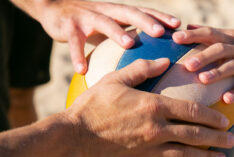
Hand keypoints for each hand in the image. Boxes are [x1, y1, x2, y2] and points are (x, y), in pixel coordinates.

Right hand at [30, 0, 180, 73]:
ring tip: (129, 44)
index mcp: (118, 13)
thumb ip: (128, 37)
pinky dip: (77, 55)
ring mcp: (87, 17)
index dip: (160, 17)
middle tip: (159, 32)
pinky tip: (81, 70)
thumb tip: (152, 58)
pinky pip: (74, 42)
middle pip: (129, 13)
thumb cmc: (89, 23)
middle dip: (145, 21)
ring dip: (116, 33)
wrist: (54, 10)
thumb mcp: (110, 27)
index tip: (179, 25)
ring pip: (103, 23)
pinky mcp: (68, 26)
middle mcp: (106, 12)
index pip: (143, 12)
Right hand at [64, 58, 233, 156]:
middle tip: (232, 139)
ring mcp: (150, 150)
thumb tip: (164, 61)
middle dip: (217, 137)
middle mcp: (157, 129)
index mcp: (154, 106)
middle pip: (196, 134)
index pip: (192, 111)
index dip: (212, 116)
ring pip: (187, 155)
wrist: (73, 138)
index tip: (224, 119)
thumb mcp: (115, 81)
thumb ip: (141, 69)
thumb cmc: (93, 106)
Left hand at [173, 25, 233, 103]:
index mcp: (232, 39)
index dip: (194, 35)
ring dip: (218, 72)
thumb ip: (212, 35)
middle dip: (204, 56)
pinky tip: (226, 99)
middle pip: (221, 49)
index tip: (175, 38)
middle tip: (187, 65)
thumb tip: (187, 27)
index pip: (211, 34)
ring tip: (202, 80)